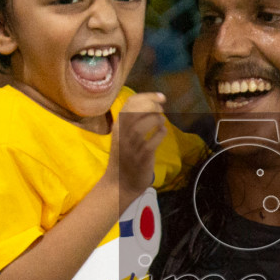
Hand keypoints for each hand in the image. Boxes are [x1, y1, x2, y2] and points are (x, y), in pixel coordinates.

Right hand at [106, 92, 166, 209]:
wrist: (120, 183)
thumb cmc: (125, 157)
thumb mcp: (124, 135)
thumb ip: (133, 120)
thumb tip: (152, 105)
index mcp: (117, 125)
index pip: (130, 102)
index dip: (148, 96)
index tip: (161, 97)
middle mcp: (123, 133)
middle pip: (137, 110)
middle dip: (153, 105)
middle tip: (161, 109)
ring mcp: (132, 145)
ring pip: (145, 124)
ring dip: (157, 119)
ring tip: (161, 121)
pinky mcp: (142, 156)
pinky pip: (154, 140)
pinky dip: (161, 133)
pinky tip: (162, 133)